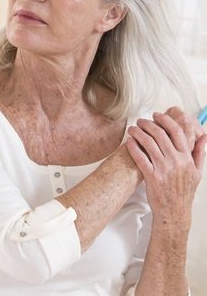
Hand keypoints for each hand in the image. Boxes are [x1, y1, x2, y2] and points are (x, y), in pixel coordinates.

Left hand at [127, 112, 206, 229]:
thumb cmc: (184, 192)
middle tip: (141, 120)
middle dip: (148, 124)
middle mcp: (175, 161)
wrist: (174, 212)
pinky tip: (129, 142)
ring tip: (133, 129)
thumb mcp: (197, 173)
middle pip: (160, 135)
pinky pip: (140, 158)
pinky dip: (133, 147)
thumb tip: (204, 137)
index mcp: (186, 158)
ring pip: (148, 143)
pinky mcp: (152, 177)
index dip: (165, 120)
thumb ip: (200, 153)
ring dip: (138, 133)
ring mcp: (163, 169)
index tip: (157, 115)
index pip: (177, 132)